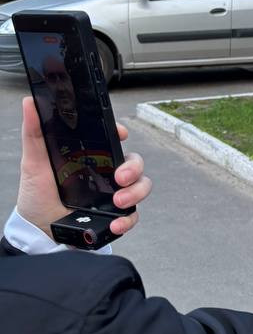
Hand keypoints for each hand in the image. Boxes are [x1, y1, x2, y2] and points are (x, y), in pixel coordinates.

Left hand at [16, 95, 151, 240]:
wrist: (37, 230)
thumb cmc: (37, 194)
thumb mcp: (33, 162)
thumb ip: (34, 133)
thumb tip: (30, 103)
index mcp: (91, 157)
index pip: (114, 139)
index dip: (121, 133)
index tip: (120, 133)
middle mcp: (106, 173)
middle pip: (134, 162)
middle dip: (133, 168)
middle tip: (119, 177)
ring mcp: (113, 194)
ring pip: (141, 186)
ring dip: (136, 192)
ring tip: (118, 201)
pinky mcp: (114, 215)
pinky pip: (132, 215)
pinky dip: (127, 219)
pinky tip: (115, 223)